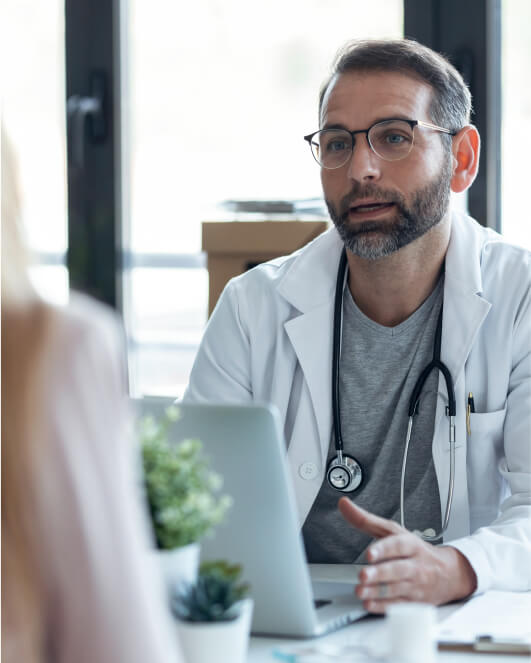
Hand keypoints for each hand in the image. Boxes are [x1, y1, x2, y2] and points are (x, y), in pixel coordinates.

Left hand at [338, 498, 476, 612]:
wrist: (450, 573)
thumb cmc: (416, 550)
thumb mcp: (393, 531)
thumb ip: (366, 520)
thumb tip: (344, 504)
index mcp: (410, 544)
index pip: (397, 545)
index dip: (383, 549)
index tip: (369, 553)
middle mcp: (414, 565)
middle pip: (396, 569)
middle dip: (379, 573)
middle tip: (363, 575)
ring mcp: (415, 585)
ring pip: (396, 589)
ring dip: (376, 592)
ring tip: (360, 591)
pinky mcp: (414, 602)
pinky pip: (399, 606)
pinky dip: (383, 607)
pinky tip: (369, 604)